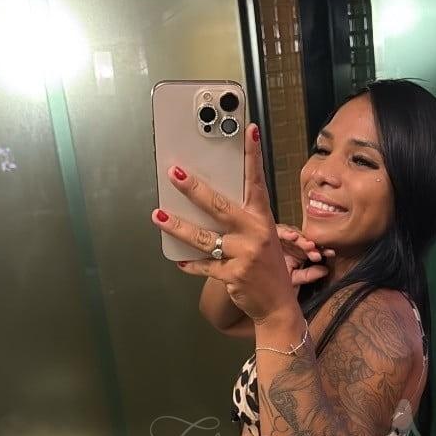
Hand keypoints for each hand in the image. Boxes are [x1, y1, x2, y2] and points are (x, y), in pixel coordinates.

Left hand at [151, 125, 313, 324]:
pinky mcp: (232, 275)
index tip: (249, 130)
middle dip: (194, 189)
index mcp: (263, 219)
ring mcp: (244, 255)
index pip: (257, 181)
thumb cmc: (267, 267)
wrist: (277, 304)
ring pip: (204, 238)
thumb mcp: (263, 238)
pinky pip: (204, 265)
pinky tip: (178, 260)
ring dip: (178, 227)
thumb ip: (242, 220)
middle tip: (174, 173)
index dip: (253, 155)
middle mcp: (255, 233)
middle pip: (220, 206)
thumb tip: (208, 202)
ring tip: (158, 216)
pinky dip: (189, 263)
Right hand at [277, 225, 333, 297]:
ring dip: (302, 240)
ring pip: (296, 236)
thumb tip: (326, 271)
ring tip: (309, 246)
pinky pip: (280, 231)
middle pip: (306, 242)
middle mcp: (294, 244)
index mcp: (301, 253)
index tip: (331, 254)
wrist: (256, 277)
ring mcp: (284, 238)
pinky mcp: (273, 234)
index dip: (323, 251)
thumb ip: (308, 276)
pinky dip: (286, 233)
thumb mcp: (293, 280)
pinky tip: (292, 236)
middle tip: (319, 253)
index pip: (314, 250)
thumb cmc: (274, 277)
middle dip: (314, 247)